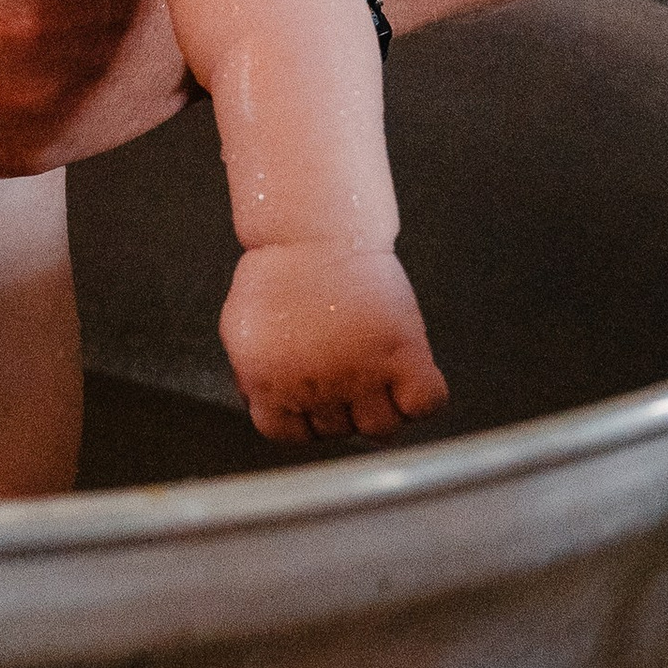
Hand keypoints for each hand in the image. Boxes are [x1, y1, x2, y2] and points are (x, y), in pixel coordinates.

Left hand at [218, 245, 448, 444]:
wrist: (314, 232)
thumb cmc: (279, 272)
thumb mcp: (242, 329)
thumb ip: (250, 374)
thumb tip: (261, 401)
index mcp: (270, 386)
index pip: (289, 435)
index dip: (301, 417)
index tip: (311, 396)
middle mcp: (316, 388)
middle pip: (339, 431)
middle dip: (341, 406)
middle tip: (346, 372)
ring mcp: (361, 373)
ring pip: (381, 429)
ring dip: (380, 409)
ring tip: (376, 377)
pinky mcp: (403, 353)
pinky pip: (425, 403)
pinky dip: (421, 399)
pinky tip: (407, 377)